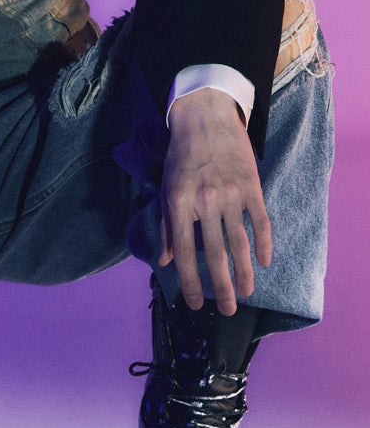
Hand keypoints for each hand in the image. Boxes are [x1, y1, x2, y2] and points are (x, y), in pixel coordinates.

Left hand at [159, 87, 271, 315]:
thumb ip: (167, 226)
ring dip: (244, 272)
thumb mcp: (165, 188)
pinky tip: (263, 262)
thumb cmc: (180, 155)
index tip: (195, 304)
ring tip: (246, 292)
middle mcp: (204, 201)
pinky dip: (263, 244)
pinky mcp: (251, 186)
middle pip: (215, 254)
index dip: (190, 282)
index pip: (184, 253)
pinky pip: (260, 221)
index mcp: (178, 203)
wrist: (205, 117)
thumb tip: (164, 260)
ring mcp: (230, 194)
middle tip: (227, 311)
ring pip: (239, 242)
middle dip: (221, 287)